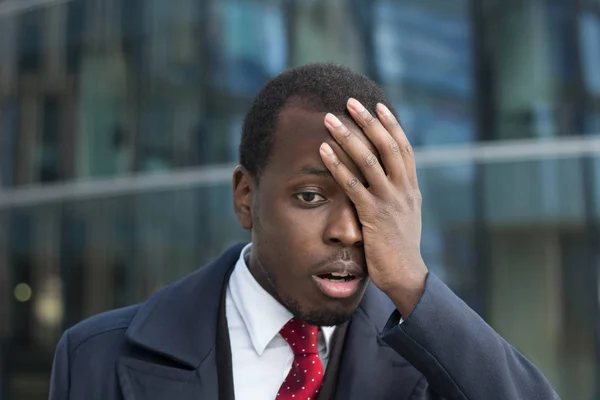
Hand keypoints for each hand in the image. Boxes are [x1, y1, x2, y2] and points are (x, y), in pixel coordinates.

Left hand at [320, 98, 427, 316]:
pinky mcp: (374, 216)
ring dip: (348, 136)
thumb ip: (396, 193)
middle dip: (368, 121)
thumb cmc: (400, 247)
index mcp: (410, 188)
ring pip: (369, 160)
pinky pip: (353, 185)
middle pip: (387, 146)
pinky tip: (324, 150)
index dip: (390, 125)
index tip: (377, 105)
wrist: (407, 276)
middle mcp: (403, 190)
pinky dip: (338, 165)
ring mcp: (389, 201)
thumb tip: (386, 176)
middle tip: (350, 101)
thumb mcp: (404, 214)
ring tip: (330, 118)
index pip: (403, 148)